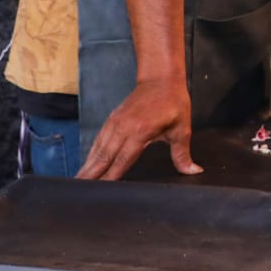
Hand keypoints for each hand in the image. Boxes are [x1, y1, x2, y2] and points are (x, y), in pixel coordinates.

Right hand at [76, 77, 201, 180]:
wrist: (161, 78)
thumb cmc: (172, 102)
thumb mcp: (181, 129)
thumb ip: (182, 153)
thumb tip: (193, 170)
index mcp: (140, 132)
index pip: (122, 160)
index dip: (111, 176)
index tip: (101, 191)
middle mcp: (123, 128)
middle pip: (103, 156)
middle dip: (91, 174)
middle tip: (79, 192)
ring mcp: (115, 123)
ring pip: (97, 148)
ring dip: (87, 165)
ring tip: (78, 182)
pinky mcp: (112, 119)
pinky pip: (99, 139)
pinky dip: (91, 153)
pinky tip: (88, 163)